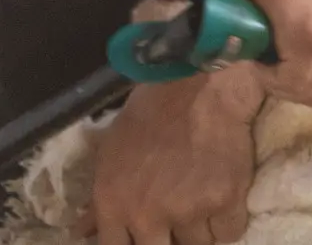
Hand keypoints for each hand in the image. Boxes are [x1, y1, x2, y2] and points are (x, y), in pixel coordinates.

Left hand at [79, 67, 262, 244]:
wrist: (199, 83)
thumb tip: (82, 231)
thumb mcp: (112, 151)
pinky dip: (228, 220)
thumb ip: (99, 200)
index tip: (146, 236)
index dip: (131, 244)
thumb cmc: (150, 111)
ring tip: (201, 196)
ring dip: (200, 228)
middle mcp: (148, 216)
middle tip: (176, 217)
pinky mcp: (225, 203)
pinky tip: (223, 196)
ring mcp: (188, 213)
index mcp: (114, 204)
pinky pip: (229, 232)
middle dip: (169, 239)